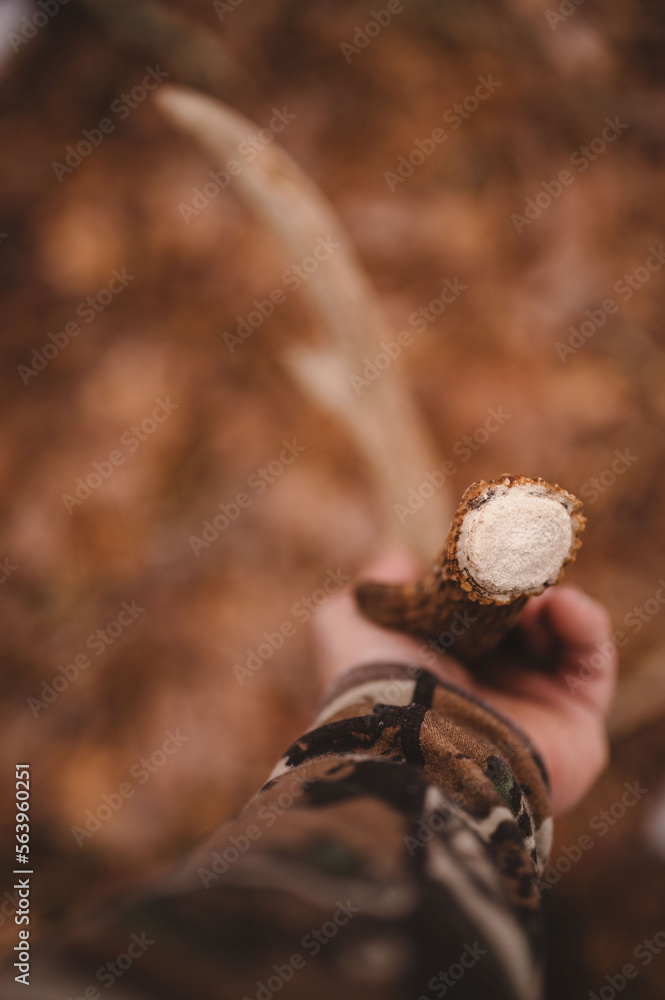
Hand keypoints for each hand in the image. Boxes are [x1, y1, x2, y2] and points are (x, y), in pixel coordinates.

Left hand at [313, 547, 616, 815]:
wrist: (411, 749)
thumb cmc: (374, 683)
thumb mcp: (348, 623)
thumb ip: (375, 586)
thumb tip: (402, 558)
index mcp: (438, 671)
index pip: (472, 617)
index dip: (480, 580)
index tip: (482, 548)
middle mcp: (486, 693)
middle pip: (521, 624)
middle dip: (518, 587)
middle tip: (512, 559)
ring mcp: (533, 711)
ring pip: (560, 639)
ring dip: (549, 600)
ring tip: (529, 587)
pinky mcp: (576, 726)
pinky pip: (592, 662)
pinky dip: (583, 623)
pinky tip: (558, 602)